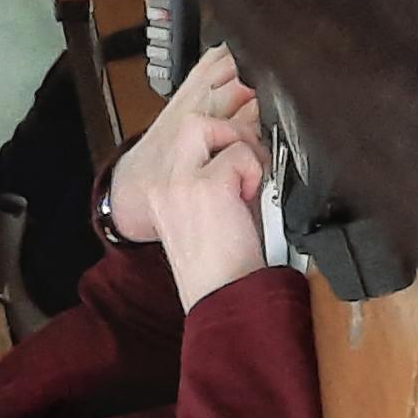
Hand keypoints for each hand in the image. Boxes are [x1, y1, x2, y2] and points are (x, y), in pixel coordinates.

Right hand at [153, 138, 267, 311]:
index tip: (240, 168)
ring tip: (249, 178)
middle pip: (192, 122)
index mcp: (162, 187)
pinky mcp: (204, 186)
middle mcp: (163, 181)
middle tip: (248, 166)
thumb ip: (218, 177)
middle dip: (230, 134)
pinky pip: (239, 153)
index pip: (189, 141)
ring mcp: (179, 181)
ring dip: (239, 146)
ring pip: (208, 126)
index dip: (221, 144)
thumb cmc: (222, 263)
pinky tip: (252, 198)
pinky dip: (255, 171)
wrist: (222, 294)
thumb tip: (250, 146)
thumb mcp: (211, 211)